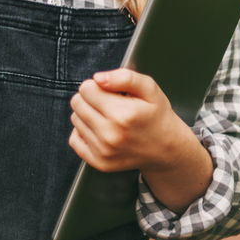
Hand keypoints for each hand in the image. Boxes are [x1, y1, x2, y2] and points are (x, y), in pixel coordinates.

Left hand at [68, 69, 184, 173]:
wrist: (166, 148)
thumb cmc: (156, 115)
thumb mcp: (149, 89)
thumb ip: (125, 77)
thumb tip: (98, 78)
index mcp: (123, 114)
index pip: (86, 89)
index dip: (97, 85)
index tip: (109, 91)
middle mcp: (110, 134)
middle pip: (77, 103)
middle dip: (90, 98)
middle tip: (108, 103)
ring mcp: (103, 151)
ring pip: (75, 119)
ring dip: (87, 114)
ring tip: (107, 117)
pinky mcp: (99, 162)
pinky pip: (74, 139)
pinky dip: (83, 132)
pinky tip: (100, 130)